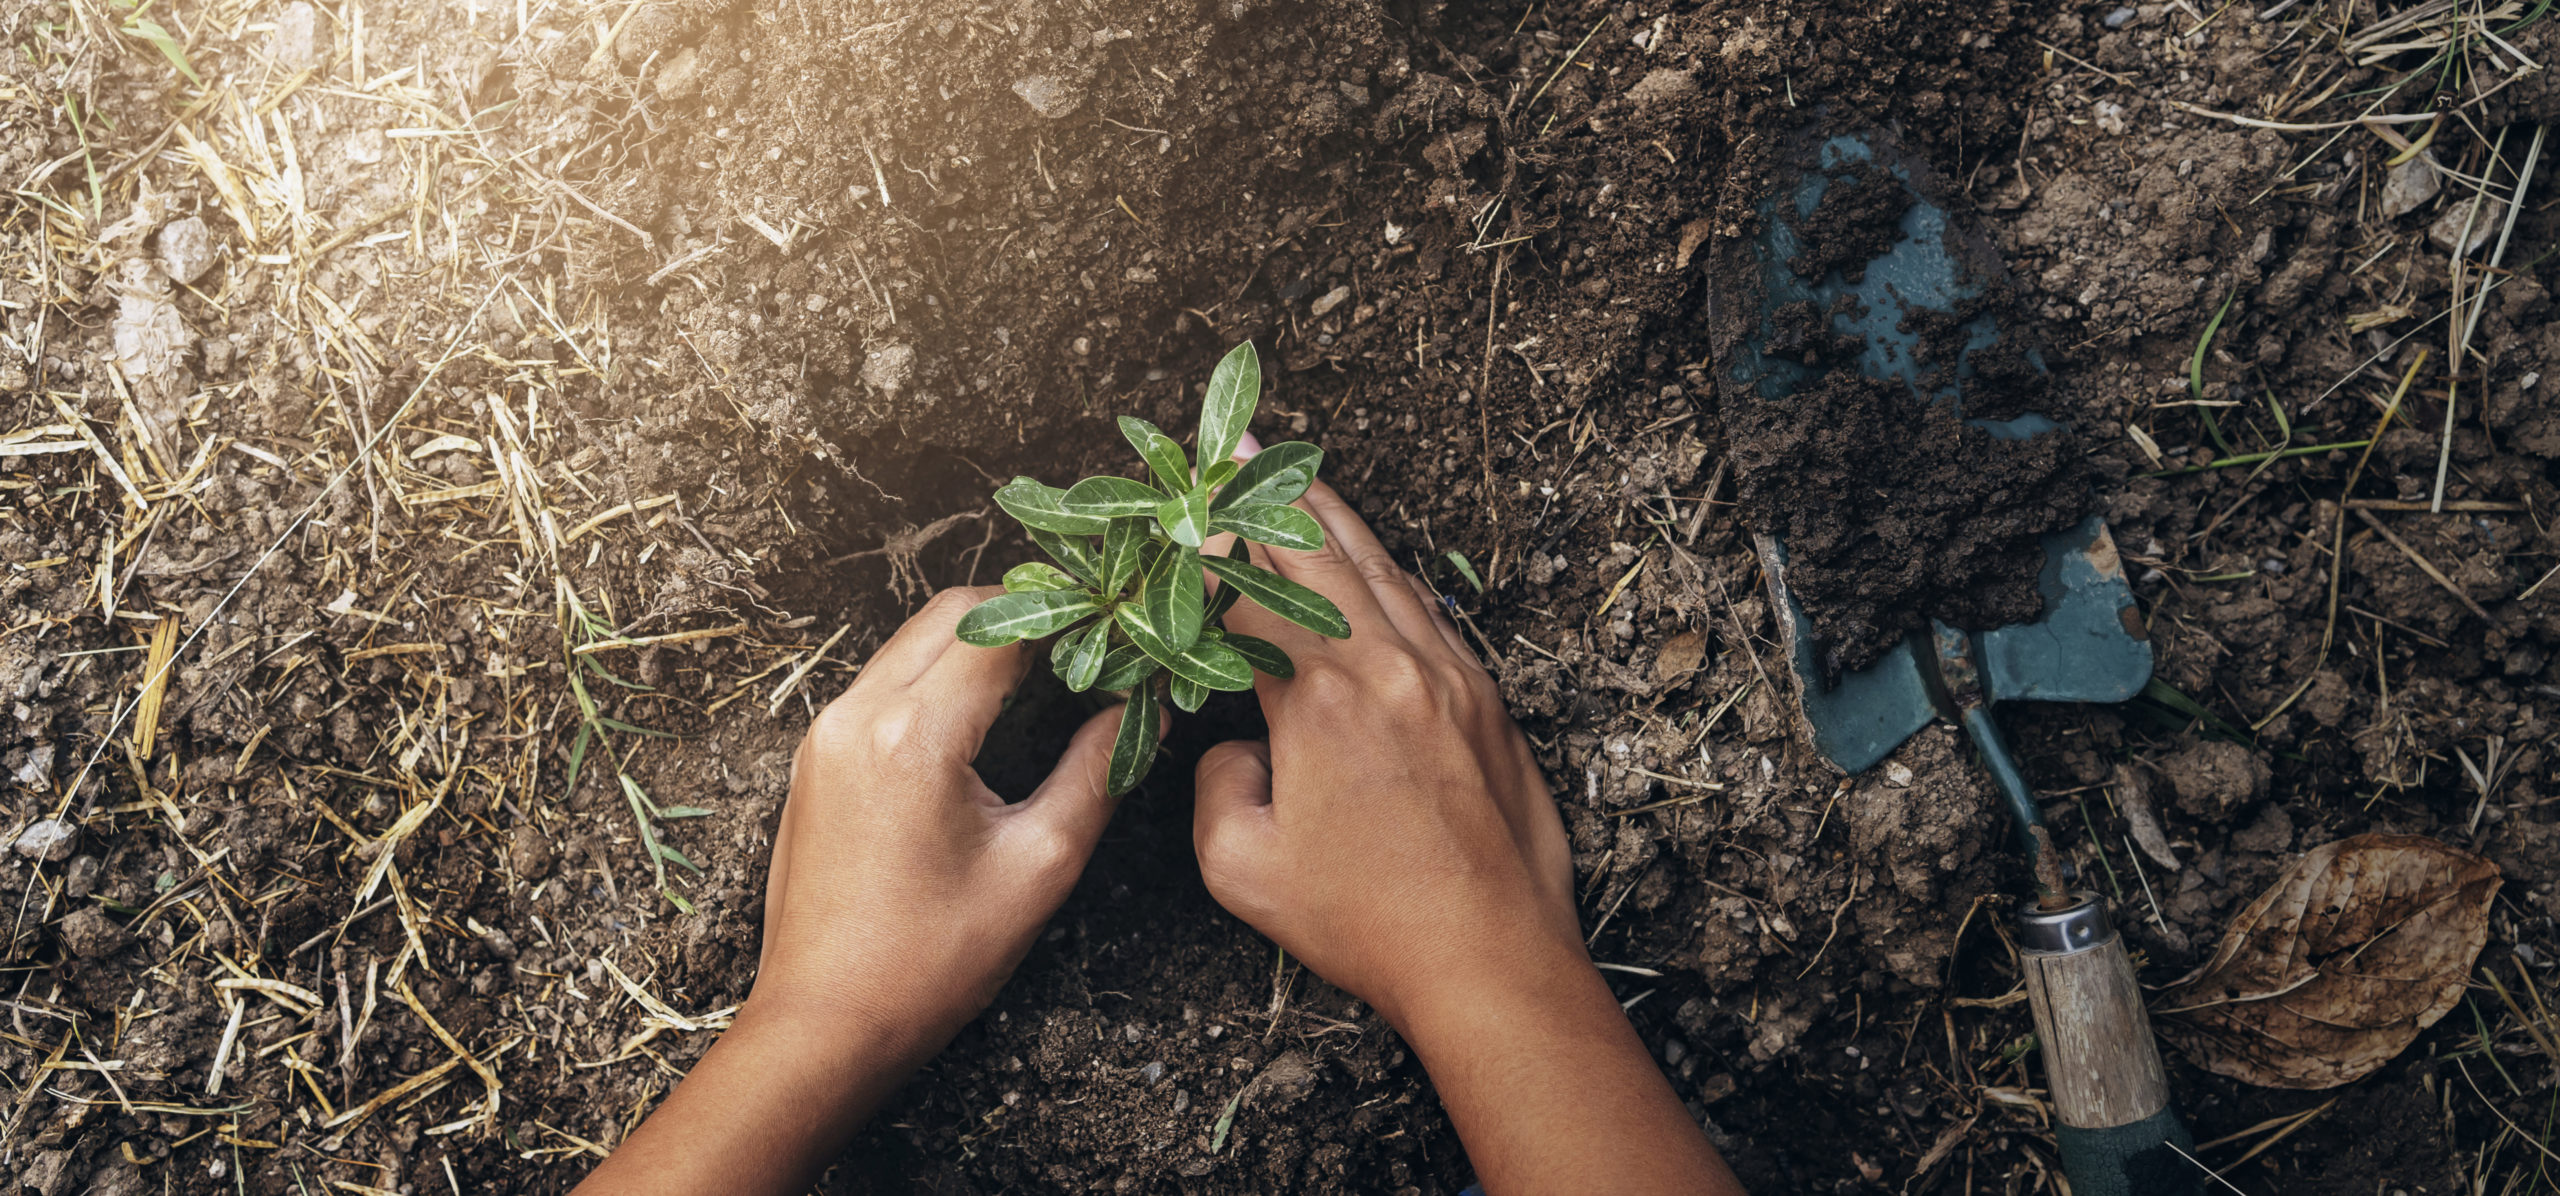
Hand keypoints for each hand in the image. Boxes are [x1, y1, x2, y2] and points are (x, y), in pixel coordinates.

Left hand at [753, 584, 1126, 1042]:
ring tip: (1046, 676)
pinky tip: (984, 716)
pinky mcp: (814, 758)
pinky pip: (883, 682)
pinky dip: (937, 676)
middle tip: (1087, 646)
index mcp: (914, 735)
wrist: (823, 1025)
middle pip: (950, 613)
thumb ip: (1097, 774)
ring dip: (979, 643)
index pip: (1000, 626)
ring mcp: (825, 733)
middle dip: (1025, 614)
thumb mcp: (1038, 866)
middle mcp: (857, 714)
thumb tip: (1142, 714)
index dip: (1068, 617)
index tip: (1117, 631)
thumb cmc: (932, 962)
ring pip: (912, 642)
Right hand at [1190, 482, 1577, 1025]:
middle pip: (1322, 553)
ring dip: (1334, 521)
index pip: (1251, 594)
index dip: (1209, 550)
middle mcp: (1393, 666)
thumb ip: (1215, 786)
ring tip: (1297, 478)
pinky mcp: (1488, 703)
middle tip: (1236, 450)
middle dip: (1272, 496)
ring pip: (1384, 571)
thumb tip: (1232, 747)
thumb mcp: (1243, 868)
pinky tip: (1371, 565)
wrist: (1492, 958)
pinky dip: (1388, 576)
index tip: (1180, 512)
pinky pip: (1429, 612)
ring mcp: (1451, 677)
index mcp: (1322, 699)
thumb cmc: (1368, 922)